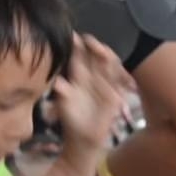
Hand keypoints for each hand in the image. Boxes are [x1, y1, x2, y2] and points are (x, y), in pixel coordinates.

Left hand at [52, 35, 127, 152]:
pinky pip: (118, 81)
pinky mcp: (115, 96)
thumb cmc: (71, 121)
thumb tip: (58, 83)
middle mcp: (92, 79)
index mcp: (78, 78)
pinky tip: (114, 66)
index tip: (74, 36)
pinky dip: (118, 72)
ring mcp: (104, 86)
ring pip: (108, 66)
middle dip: (94, 47)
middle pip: (95, 57)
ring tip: (101, 50)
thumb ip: (63, 93)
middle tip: (89, 40)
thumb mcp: (64, 106)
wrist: (84, 139)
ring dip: (106, 57)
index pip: (79, 58)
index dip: (77, 47)